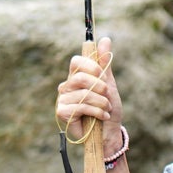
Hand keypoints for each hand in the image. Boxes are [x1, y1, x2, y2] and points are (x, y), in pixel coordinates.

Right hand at [56, 36, 123, 157]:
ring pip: (84, 94)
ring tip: (106, 109)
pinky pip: (80, 107)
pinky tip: (102, 117)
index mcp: (76, 77)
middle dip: (100, 87)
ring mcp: (63, 99)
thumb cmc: (108, 109)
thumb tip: (106, 38)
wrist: (109, 133)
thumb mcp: (109, 84)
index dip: (92, 67)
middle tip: (107, 97)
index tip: (103, 76)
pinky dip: (97, 112)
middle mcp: (67, 86)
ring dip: (101, 102)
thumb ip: (105, 64)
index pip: (77, 61)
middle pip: (81, 77)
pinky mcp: (62, 112)